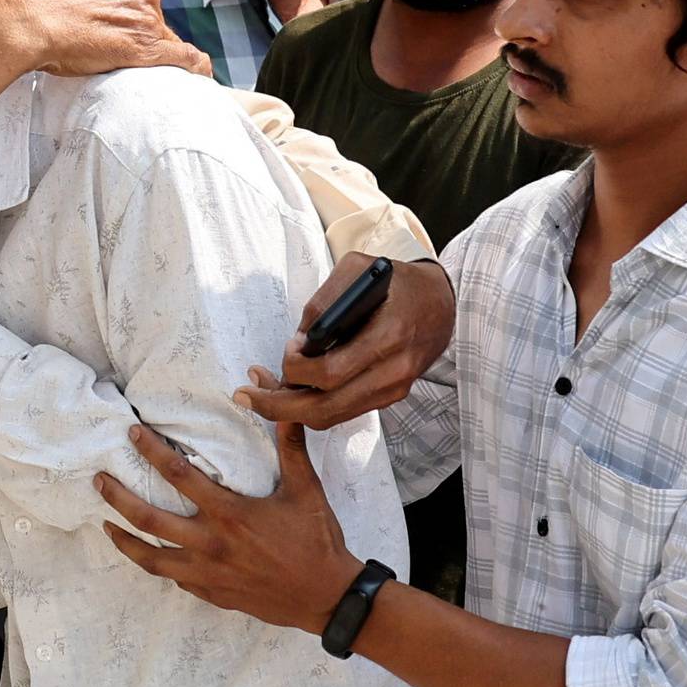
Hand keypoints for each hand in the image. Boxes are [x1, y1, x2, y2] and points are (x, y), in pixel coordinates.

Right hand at [0, 0, 210, 102]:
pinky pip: (182, 58)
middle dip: (144, 39)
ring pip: (166, 43)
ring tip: (135, 70)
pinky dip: (195, 66)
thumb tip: (96, 5)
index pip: (147, 4)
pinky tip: (202, 74)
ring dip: (157, 57)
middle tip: (116, 54)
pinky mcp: (144, 49)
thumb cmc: (43, 6)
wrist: (31, 22)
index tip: (127, 35)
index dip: (138, 23)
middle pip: (158, 24)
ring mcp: (147, 22)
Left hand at [95, 420, 361, 633]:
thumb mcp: (306, 488)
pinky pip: (174, 579)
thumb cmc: (316, 540)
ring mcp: (207, 574)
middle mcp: (210, 544)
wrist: (326, 598)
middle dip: (118, 497)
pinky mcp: (212, 594)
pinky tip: (148, 554)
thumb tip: (280, 403)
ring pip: (151, 558)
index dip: (151, 450)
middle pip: (148, 518)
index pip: (178, 474)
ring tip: (105, 524)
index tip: (131, 433)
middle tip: (98, 479)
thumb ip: (289, 445)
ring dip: (124, 539)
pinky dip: (156, 564)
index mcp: (228, 514)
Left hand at [233, 255, 454, 428]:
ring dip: (292, 409)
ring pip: (332, 416)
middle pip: (325, 409)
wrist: (442, 302)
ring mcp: (394, 389)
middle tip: (244, 396)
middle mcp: (393, 372)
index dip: (297, 369)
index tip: (288, 350)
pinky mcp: (390, 396)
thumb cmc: (394, 281)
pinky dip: (314, 405)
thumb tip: (299, 342)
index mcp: (388, 337)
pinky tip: (293, 389)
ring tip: (263, 392)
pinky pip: (344, 411)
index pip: (331, 374)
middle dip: (278, 407)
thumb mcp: (356, 269)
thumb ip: (323, 302)